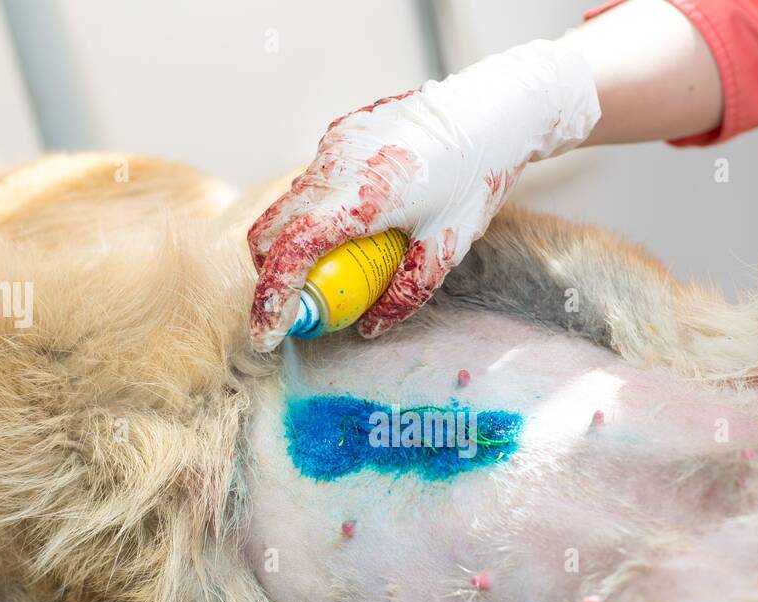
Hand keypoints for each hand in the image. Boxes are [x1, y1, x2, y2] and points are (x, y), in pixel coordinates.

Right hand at [247, 39, 600, 350]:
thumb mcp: (447, 247)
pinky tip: (354, 225)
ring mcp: (334, 143)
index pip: (292, 250)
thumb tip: (367, 328)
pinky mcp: (339, 133)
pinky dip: (314, 213)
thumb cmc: (476, 178)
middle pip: (271, 230)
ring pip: (287, 205)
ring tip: (332, 268)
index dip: (273, 299)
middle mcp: (337, 164)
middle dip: (271, 276)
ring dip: (293, 243)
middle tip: (294, 309)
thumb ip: (406, 292)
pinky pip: (311, 182)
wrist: (491, 110)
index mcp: (362, 195)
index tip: (267, 335)